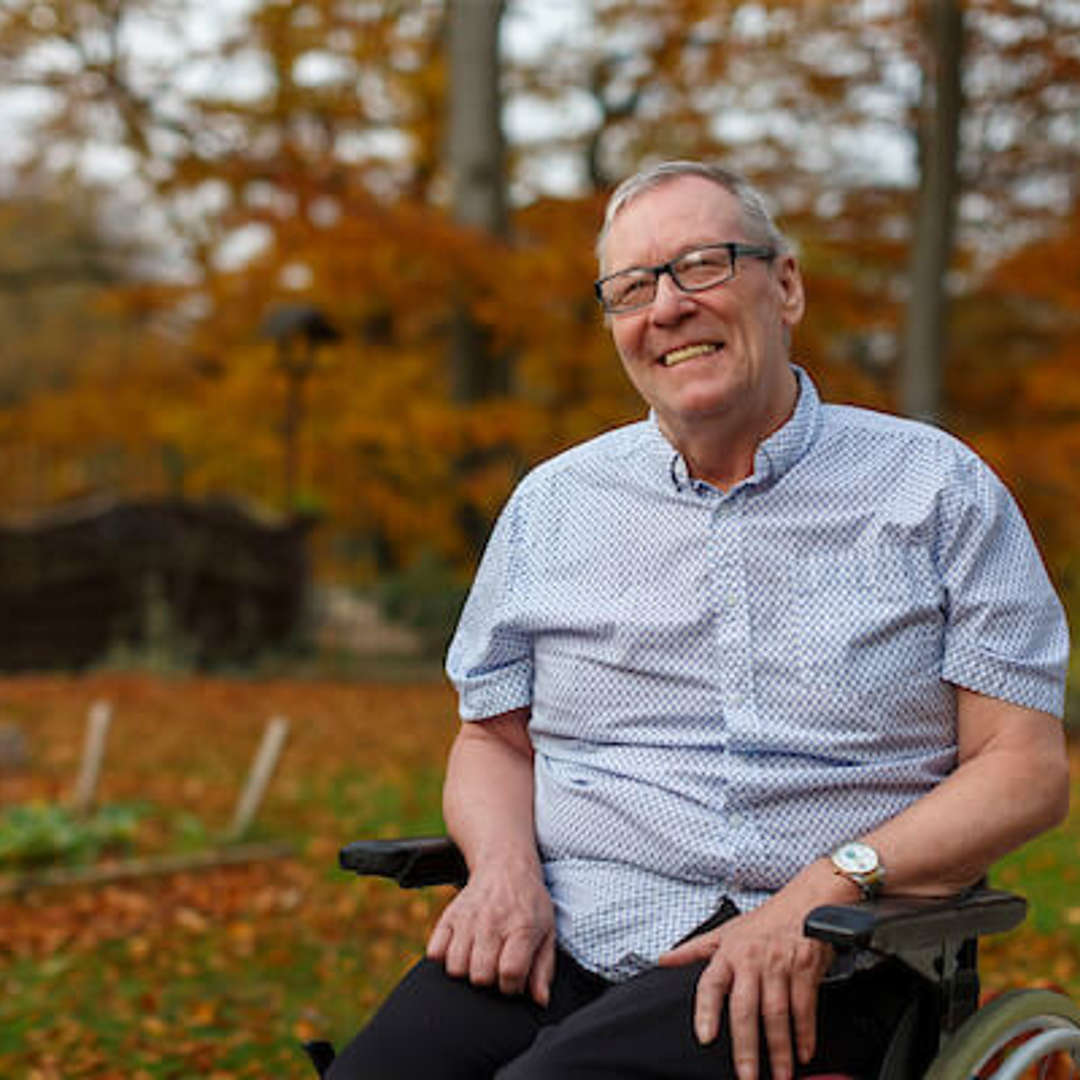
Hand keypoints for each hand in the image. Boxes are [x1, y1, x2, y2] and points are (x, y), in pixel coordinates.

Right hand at [426, 857, 555, 1006]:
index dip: (512, 986)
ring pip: (456, 968)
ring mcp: (468, 919)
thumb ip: (543, 968)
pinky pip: (435, 952)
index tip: (514, 979)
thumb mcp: (547, 931)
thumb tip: (539, 1001)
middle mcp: (493, 922)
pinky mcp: (448, 916)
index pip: (510, 972)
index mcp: (521, 927)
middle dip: (490, 981)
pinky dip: (445, 958)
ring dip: (468, 972)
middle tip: (497, 967)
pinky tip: (463, 950)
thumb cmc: (529, 904)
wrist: (505, 866)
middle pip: (481, 975)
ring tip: (480, 960)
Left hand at [657, 898, 831, 1079]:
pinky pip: (804, 1008)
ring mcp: (779, 965)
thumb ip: (694, 950)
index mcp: (728, 952)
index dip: (706, 1010)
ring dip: (779, 1049)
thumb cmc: (764, 920)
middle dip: (746, 1047)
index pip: (711, 983)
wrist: (807, 900)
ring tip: (780, 1075)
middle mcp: (752, 959)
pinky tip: (804, 1053)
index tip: (705, 1037)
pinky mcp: (805, 969)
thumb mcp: (725, 931)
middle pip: (745, 1008)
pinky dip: (805, 1034)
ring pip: (777, 1014)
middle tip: (747, 1076)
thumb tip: (663, 960)